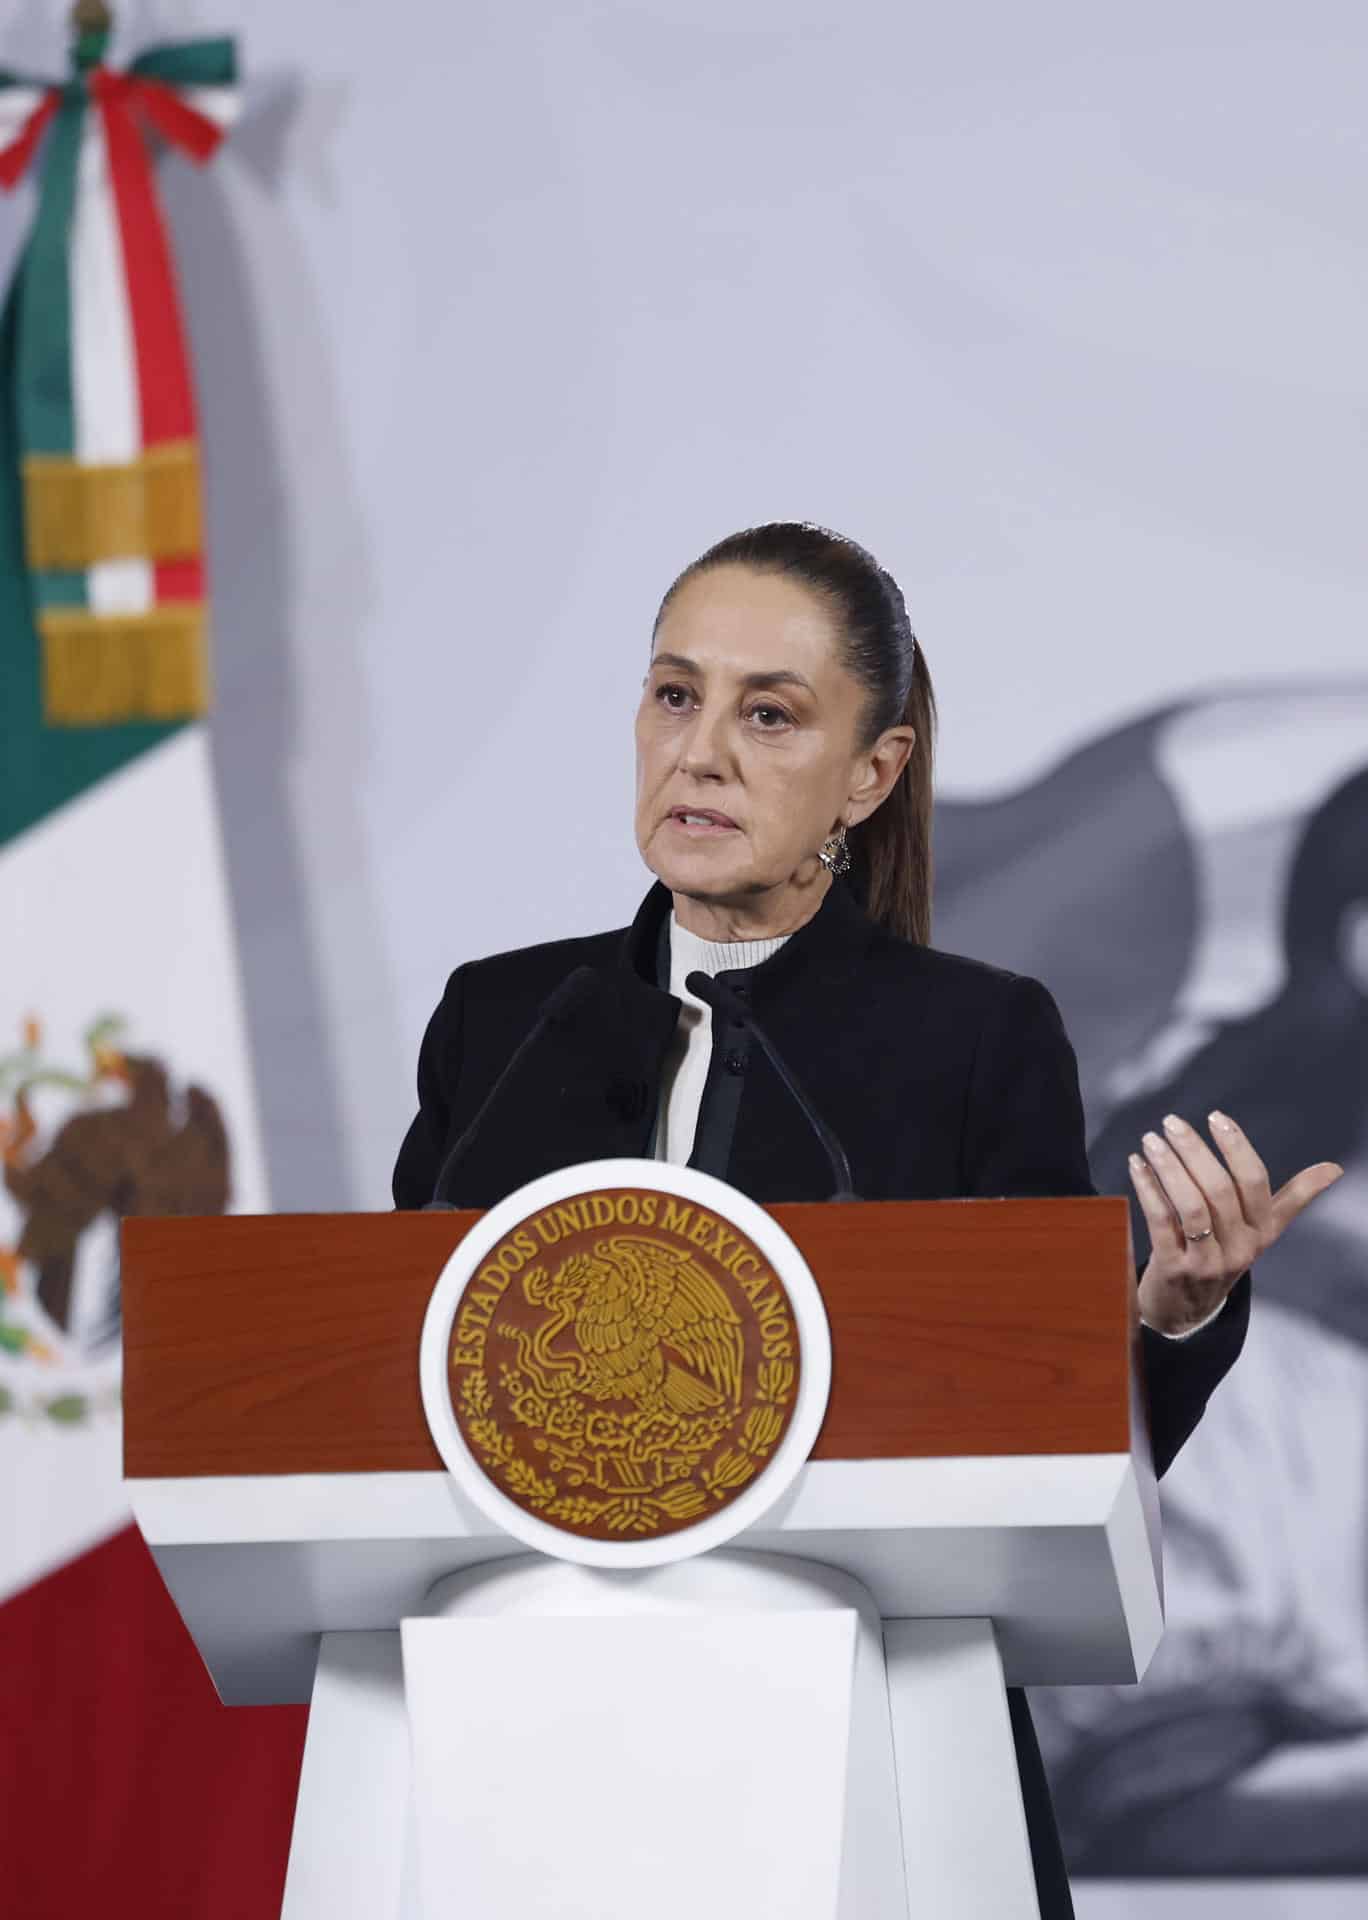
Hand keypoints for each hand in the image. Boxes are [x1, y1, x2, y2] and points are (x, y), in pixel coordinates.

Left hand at [1128, 1110, 1342, 1334]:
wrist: (1188, 1311)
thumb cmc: (1224, 1255)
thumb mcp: (1262, 1232)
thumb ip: (1294, 1198)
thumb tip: (1335, 1169)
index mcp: (1262, 1232)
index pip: (1255, 1182)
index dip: (1237, 1147)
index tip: (1216, 1117)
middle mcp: (1240, 1248)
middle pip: (1219, 1190)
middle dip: (1194, 1151)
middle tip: (1171, 1122)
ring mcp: (1207, 1261)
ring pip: (1190, 1206)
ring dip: (1168, 1167)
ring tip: (1151, 1140)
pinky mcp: (1174, 1269)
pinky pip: (1160, 1222)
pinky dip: (1147, 1189)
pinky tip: (1136, 1165)